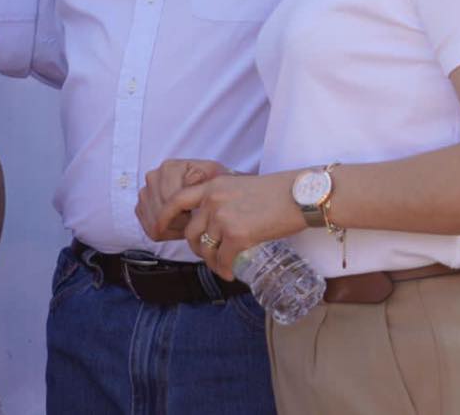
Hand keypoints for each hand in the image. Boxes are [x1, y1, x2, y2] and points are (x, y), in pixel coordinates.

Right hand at [136, 159, 229, 240]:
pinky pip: (148, 228)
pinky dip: (164, 232)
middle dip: (179, 222)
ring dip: (172, 228)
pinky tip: (177, 226)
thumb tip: (189, 182)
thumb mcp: (215, 176)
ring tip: (187, 223)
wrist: (204, 184)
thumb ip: (204, 177)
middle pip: (161, 212)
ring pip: (153, 223)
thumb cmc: (210, 183)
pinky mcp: (141, 206)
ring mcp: (145, 191)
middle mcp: (153, 177)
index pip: (171, 200)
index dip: (186, 214)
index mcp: (169, 168)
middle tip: (193, 222)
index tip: (197, 215)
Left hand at [160, 171, 305, 280]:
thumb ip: (223, 198)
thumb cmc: (276, 192)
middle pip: (190, 231)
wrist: (299, 195)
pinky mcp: (238, 235)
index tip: (159, 228)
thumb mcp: (240, 185)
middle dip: (197, 248)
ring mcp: (224, 218)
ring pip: (206, 249)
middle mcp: (213, 200)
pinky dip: (224, 270)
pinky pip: (222, 260)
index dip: (164, 216)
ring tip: (221, 266)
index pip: (177, 199)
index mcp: (212, 185)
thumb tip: (215, 221)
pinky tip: (231, 274)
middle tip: (209, 254)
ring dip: (211, 262)